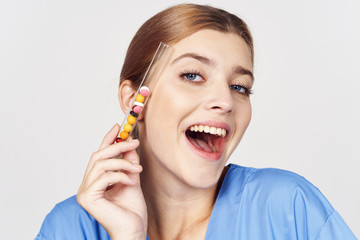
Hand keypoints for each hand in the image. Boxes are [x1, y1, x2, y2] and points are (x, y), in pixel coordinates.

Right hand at [77, 124, 146, 239]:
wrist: (133, 229)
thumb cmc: (132, 210)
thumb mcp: (131, 178)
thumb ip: (128, 162)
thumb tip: (129, 143)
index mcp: (95, 181)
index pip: (99, 156)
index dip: (107, 139)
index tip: (118, 127)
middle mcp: (87, 185)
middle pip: (97, 157)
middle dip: (117, 146)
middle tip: (134, 142)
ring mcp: (85, 192)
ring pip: (100, 164)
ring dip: (122, 162)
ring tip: (137, 168)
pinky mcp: (87, 198)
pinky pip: (104, 177)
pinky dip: (120, 176)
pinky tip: (131, 182)